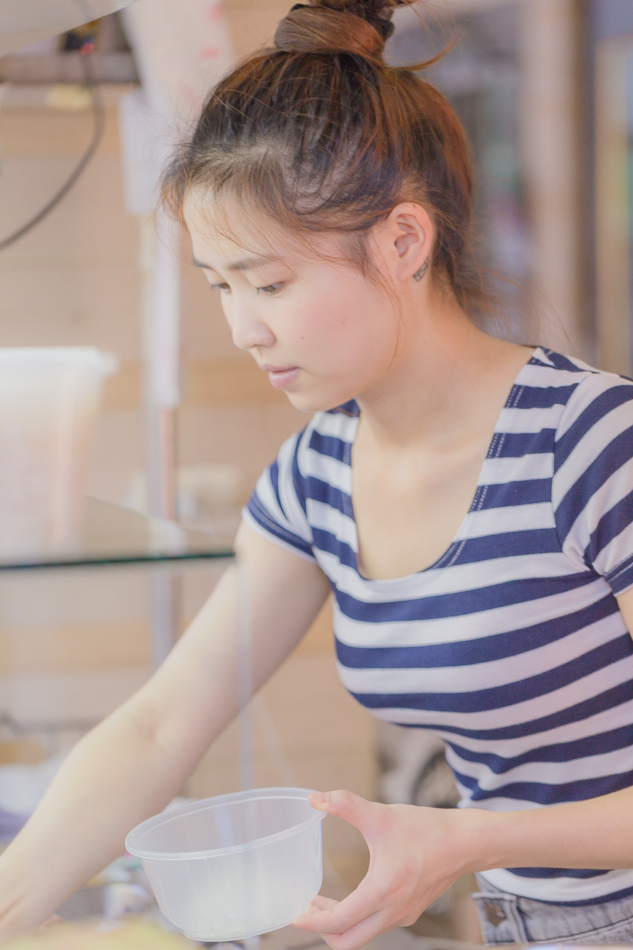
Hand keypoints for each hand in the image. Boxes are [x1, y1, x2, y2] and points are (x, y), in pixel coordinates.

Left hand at [294, 789, 470, 949]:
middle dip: (323, 929)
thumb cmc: (425, 830)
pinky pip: (378, 924)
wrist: (465, 842)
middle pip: (348, 941)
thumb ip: (346, 805)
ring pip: (364, 934)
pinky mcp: (411, 910)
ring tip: (323, 902)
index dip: (312, 920)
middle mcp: (392, 912)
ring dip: (341, 923)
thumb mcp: (381, 815)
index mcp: (381, 892)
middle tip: (307, 911)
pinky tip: (354, 897)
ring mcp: (403, 915)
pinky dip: (359, 918)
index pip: (338, 922)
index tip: (296, 912)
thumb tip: (315, 798)